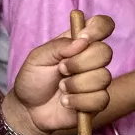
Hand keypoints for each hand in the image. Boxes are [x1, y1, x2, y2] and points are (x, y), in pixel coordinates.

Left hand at [4, 14, 114, 134]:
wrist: (29, 109)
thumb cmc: (33, 79)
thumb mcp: (37, 57)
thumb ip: (58, 46)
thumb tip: (82, 41)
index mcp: (79, 43)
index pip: (102, 25)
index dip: (98, 28)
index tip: (83, 38)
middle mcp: (91, 60)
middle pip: (105, 52)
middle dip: (80, 62)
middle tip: (61, 69)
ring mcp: (97, 81)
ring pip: (103, 77)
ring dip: (76, 84)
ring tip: (62, 88)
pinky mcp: (98, 102)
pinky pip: (100, 99)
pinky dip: (78, 101)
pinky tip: (66, 102)